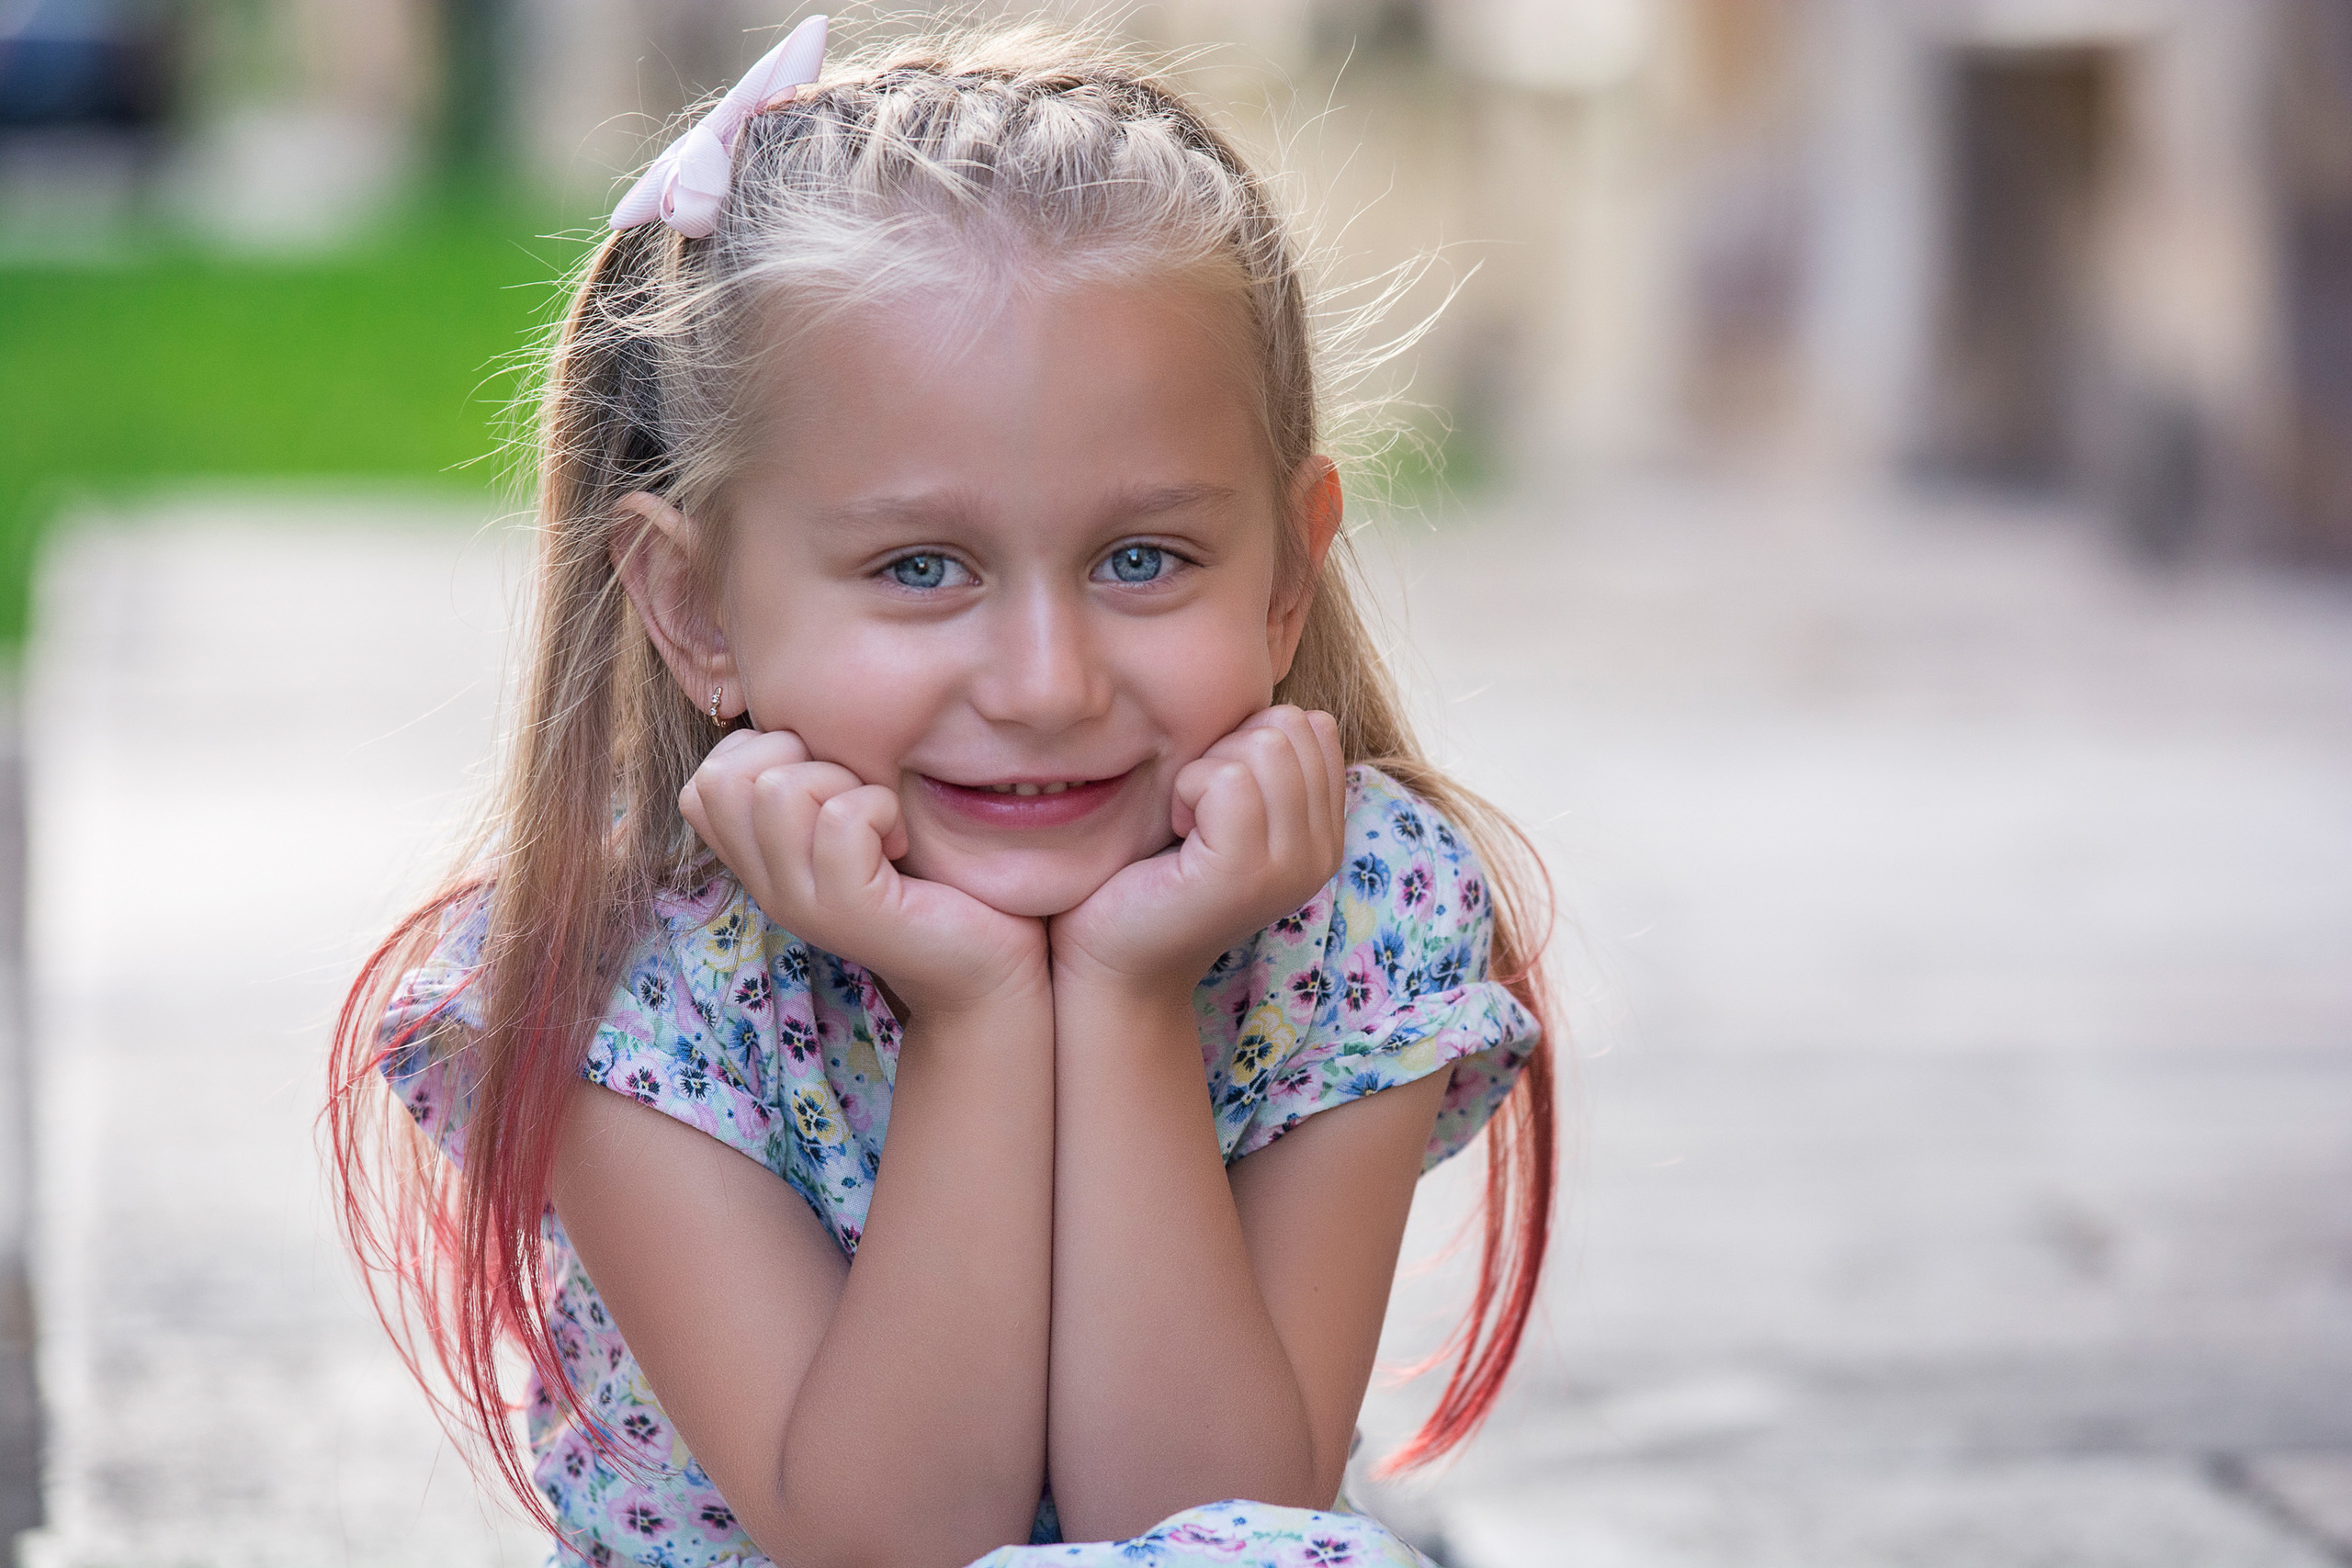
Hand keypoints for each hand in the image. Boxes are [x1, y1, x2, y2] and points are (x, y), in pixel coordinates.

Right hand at [680, 730, 1048, 1018]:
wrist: (985, 969)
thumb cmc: (930, 881)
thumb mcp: (855, 822)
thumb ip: (814, 782)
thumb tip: (797, 710)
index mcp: (761, 863)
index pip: (702, 783)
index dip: (763, 753)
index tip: (826, 779)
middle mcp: (767, 886)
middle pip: (724, 779)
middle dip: (797, 758)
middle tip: (854, 795)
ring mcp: (802, 902)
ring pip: (779, 790)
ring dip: (844, 783)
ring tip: (881, 821)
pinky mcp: (849, 910)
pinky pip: (843, 818)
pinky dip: (882, 807)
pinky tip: (903, 840)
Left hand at [1049, 706, 1345, 1000]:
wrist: (1114, 960)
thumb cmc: (1152, 874)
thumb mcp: (1222, 806)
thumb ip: (1263, 761)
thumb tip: (1292, 711)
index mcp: (1324, 832)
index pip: (1313, 725)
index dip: (1248, 739)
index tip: (1212, 798)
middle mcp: (1323, 852)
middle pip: (1290, 726)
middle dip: (1227, 750)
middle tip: (1194, 812)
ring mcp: (1291, 865)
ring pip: (1263, 745)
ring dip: (1203, 772)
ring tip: (1184, 826)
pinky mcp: (1247, 872)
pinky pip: (1227, 778)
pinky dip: (1186, 791)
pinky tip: (1174, 835)